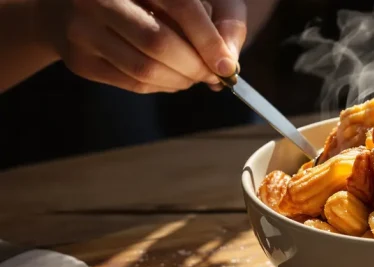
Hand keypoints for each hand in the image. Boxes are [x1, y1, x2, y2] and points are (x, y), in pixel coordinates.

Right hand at [37, 0, 240, 93]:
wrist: (85, 6)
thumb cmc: (157, 1)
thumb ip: (222, 19)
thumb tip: (228, 60)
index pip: (180, 4)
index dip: (208, 39)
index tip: (226, 65)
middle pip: (159, 42)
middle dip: (194, 66)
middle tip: (212, 75)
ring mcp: (83, 28)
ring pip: (144, 69)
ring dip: (181, 81)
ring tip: (194, 76)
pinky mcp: (79, 59)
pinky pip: (132, 83)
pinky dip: (162, 87)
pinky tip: (173, 78)